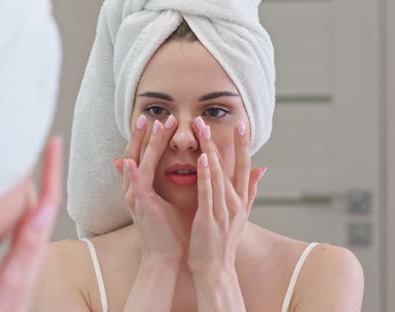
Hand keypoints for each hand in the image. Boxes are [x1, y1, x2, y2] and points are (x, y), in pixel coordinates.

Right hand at [0, 137, 62, 311]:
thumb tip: (42, 210)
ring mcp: (22, 255)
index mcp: (31, 249)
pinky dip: (23, 205)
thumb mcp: (13, 281)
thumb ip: (26, 248)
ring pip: (33, 211)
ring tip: (32, 161)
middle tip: (45, 142)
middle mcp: (29, 249)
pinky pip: (22, 226)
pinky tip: (15, 201)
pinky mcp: (13, 262)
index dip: (51, 170)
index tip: (54, 141)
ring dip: (37, 185)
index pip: (46, 202)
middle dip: (46, 171)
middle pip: (43, 201)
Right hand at [113, 115, 183, 263]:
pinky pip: (136, 188)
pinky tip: (131, 161)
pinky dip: (132, 174)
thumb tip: (134, 165)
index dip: (144, 137)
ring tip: (155, 124)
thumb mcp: (154, 202)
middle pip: (134, 155)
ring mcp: (136, 199)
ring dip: (146, 144)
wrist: (164, 257)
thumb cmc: (164, 231)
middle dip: (142, 134)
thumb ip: (147, 182)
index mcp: (136, 188)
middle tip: (151, 114)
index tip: (154, 118)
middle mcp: (132, 190)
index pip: (138, 156)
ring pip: (138, 165)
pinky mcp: (143, 209)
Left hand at [187, 118, 265, 272]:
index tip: (243, 124)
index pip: (244, 167)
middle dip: (226, 142)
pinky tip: (203, 158)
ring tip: (203, 129)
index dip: (243, 145)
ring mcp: (224, 210)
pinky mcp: (209, 218)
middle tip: (218, 118)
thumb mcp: (241, 214)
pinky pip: (208, 193)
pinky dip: (207, 175)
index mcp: (241, 200)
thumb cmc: (222, 241)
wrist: (214, 269)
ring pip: (218, 174)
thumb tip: (262, 168)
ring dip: (211, 150)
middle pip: (231, 166)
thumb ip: (250, 190)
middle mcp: (236, 202)